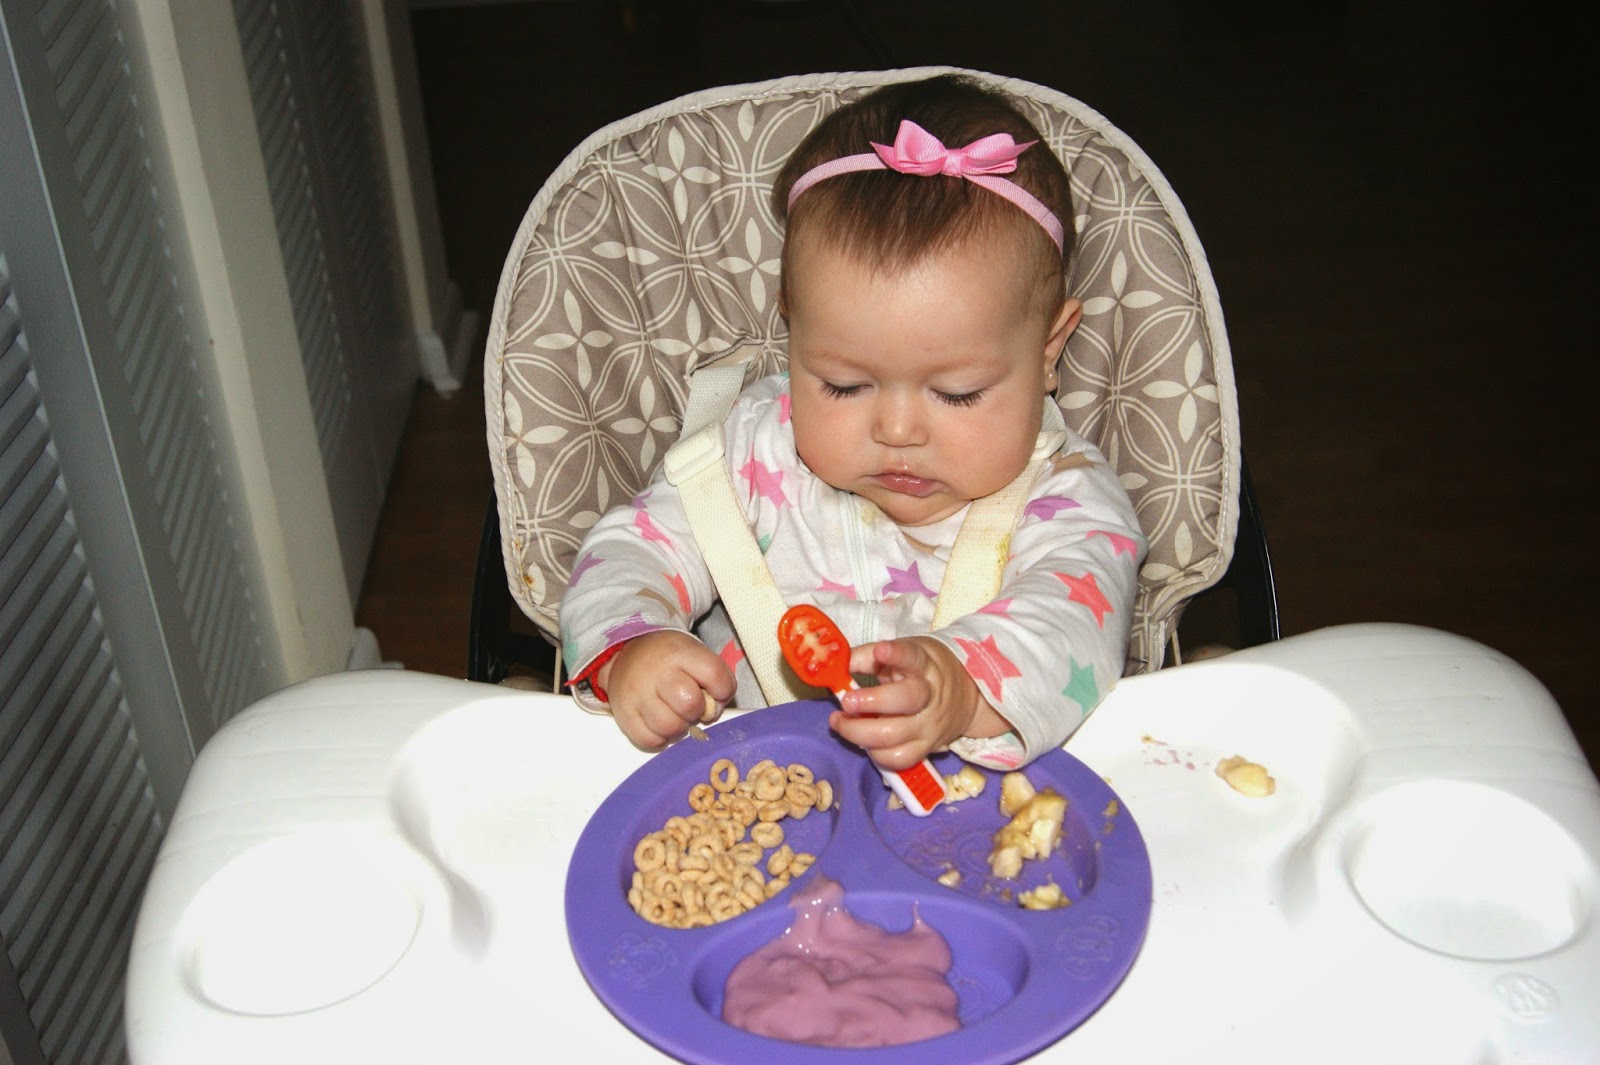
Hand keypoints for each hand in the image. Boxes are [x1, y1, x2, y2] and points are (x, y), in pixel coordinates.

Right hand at [598, 631, 734, 748]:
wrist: (628, 656)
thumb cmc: (671, 660)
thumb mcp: (695, 655)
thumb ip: (714, 678)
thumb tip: (712, 712)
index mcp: (680, 653)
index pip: (714, 675)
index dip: (723, 690)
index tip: (716, 692)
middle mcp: (657, 672)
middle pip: (690, 705)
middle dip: (697, 711)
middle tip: (690, 706)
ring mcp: (637, 693)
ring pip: (670, 727)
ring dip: (679, 727)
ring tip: (675, 715)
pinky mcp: (623, 713)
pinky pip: (649, 740)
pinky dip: (660, 738)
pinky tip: (660, 724)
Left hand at [831, 637, 997, 770]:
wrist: (966, 698)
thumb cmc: (923, 671)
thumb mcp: (903, 653)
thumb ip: (868, 656)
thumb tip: (836, 664)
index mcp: (924, 665)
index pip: (913, 656)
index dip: (896, 654)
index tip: (881, 650)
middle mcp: (930, 695)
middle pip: (906, 700)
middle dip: (872, 701)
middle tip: (847, 701)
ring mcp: (928, 725)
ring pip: (895, 736)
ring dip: (859, 732)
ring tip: (839, 722)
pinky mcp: (925, 749)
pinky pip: (897, 759)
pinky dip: (874, 753)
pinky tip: (861, 741)